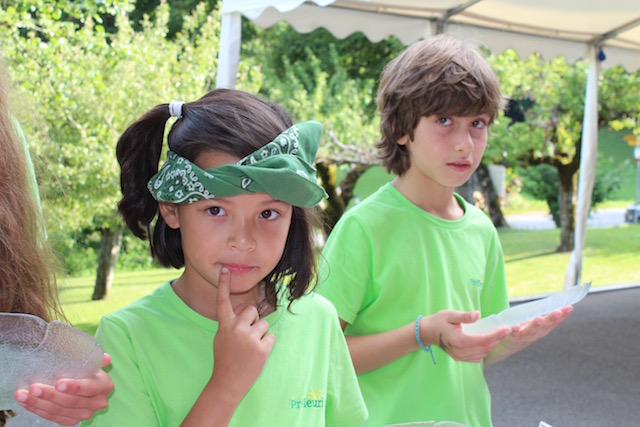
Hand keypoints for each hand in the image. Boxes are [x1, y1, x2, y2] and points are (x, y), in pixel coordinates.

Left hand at [14, 353, 113, 425]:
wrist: (87, 383)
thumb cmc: (88, 368)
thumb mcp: (92, 360)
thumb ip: (96, 359)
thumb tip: (106, 357)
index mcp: (104, 386)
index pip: (89, 388)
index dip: (74, 387)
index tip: (58, 383)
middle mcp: (97, 403)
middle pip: (71, 401)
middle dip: (50, 395)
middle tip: (33, 388)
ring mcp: (84, 414)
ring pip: (58, 411)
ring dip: (38, 403)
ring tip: (22, 394)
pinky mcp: (71, 420)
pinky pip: (52, 417)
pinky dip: (37, 409)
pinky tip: (26, 402)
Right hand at [210, 267, 274, 398]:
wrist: (227, 383)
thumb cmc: (225, 358)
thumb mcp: (222, 338)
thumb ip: (231, 323)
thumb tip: (244, 309)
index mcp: (224, 326)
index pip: (223, 301)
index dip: (223, 285)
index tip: (225, 270)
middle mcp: (236, 329)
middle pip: (252, 310)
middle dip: (252, 320)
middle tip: (246, 337)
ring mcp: (249, 339)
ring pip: (263, 324)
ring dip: (260, 334)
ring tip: (250, 348)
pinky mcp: (262, 348)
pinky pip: (270, 337)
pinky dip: (266, 345)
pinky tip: (257, 355)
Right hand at [421, 310, 510, 362]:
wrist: (427, 332)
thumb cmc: (439, 321)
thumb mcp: (450, 315)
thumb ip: (465, 316)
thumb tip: (478, 314)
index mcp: (459, 341)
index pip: (483, 340)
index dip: (496, 335)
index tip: (506, 328)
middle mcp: (460, 351)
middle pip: (485, 348)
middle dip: (497, 340)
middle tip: (505, 330)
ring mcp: (460, 356)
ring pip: (482, 354)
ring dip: (492, 345)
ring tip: (498, 335)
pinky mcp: (460, 358)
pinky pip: (477, 358)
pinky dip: (484, 351)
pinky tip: (487, 342)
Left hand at [484, 306, 572, 364]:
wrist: (499, 351)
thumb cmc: (516, 334)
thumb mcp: (529, 325)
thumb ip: (538, 319)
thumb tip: (549, 306)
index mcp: (538, 331)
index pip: (552, 323)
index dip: (561, 316)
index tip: (569, 307)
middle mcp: (532, 336)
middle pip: (544, 327)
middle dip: (552, 319)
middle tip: (559, 311)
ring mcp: (521, 339)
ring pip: (530, 332)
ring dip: (535, 325)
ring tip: (539, 318)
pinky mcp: (508, 340)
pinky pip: (512, 336)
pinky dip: (514, 331)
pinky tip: (516, 327)